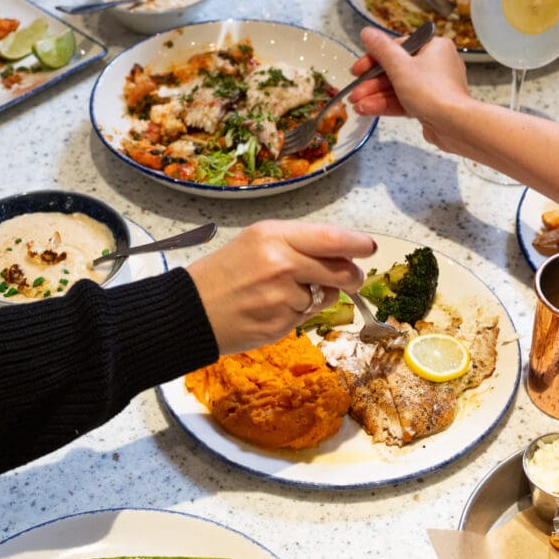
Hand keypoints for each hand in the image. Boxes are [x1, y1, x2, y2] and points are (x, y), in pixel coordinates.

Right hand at [186, 221, 376, 354]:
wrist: (189, 311)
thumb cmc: (223, 273)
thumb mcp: (256, 243)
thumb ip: (297, 245)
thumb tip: (342, 254)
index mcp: (273, 235)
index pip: (331, 238)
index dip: (356, 244)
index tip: (369, 248)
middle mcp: (281, 262)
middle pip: (340, 270)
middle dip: (353, 277)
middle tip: (354, 279)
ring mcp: (282, 295)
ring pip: (326, 297)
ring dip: (318, 297)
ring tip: (285, 294)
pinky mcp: (281, 323)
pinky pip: (307, 317)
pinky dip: (298, 314)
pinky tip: (273, 310)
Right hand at [348, 27, 472, 149]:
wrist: (454, 124)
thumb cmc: (432, 91)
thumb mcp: (400, 66)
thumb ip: (381, 49)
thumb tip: (367, 32)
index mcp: (434, 47)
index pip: (397, 48)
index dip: (373, 59)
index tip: (357, 69)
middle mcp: (436, 65)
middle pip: (396, 70)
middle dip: (372, 84)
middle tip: (354, 92)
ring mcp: (434, 87)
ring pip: (399, 88)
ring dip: (376, 96)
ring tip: (357, 105)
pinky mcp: (431, 105)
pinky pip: (405, 101)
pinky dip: (387, 105)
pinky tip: (368, 110)